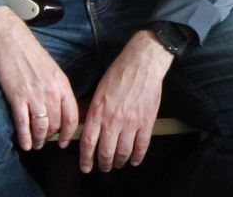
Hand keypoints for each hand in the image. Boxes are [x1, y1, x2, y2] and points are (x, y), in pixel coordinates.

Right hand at [0, 7, 79, 151]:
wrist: (13, 43)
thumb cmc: (34, 57)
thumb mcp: (54, 72)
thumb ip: (59, 90)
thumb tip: (62, 109)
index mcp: (63, 86)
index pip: (73, 115)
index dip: (70, 132)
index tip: (66, 141)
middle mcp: (52, 93)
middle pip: (57, 124)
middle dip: (51, 137)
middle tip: (46, 143)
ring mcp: (35, 96)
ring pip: (41, 127)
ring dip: (38, 139)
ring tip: (35, 145)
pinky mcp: (18, 97)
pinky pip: (23, 124)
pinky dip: (24, 137)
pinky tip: (24, 144)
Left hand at [78, 30, 173, 172]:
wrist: (142, 63)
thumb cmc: (118, 74)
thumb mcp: (98, 91)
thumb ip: (93, 112)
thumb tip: (88, 129)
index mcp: (97, 112)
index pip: (88, 143)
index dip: (86, 159)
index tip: (86, 167)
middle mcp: (112, 120)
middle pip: (105, 152)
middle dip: (104, 164)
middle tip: (104, 167)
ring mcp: (130, 122)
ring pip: (123, 152)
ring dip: (120, 162)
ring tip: (118, 164)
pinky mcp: (146, 120)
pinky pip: (142, 145)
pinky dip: (138, 156)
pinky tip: (135, 160)